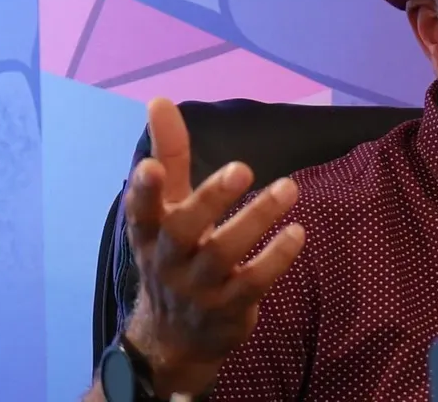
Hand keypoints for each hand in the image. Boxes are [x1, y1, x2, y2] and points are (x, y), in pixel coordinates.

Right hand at [122, 98, 305, 394]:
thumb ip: (170, 155)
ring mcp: (198, 287)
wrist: (175, 337)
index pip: (139, 211)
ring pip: (224, 254)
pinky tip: (297, 232)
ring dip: (257, 219)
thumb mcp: (169, 207)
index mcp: (150, 233)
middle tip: (242, 168)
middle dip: (211, 199)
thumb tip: (160, 100)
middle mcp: (169, 260)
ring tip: (288, 188)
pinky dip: (276, 257)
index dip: (143, 191)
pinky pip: (254, 282)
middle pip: (184, 229)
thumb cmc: (176, 254)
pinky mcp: (229, 308)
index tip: (148, 166)